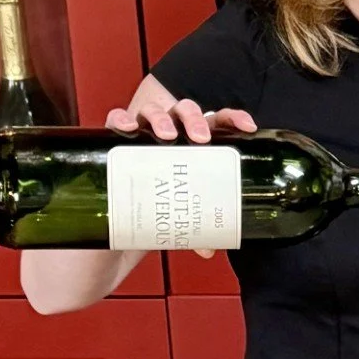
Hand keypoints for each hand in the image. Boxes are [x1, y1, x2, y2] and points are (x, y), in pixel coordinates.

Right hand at [103, 78, 255, 257]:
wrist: (110, 223)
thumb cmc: (153, 207)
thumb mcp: (176, 213)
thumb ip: (193, 227)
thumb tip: (210, 248)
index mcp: (193, 143)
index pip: (218, 120)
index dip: (234, 118)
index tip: (248, 127)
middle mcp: (169, 133)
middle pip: (185, 111)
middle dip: (195, 118)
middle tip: (200, 139)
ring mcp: (141, 134)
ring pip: (153, 110)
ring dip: (162, 117)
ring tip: (168, 135)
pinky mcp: (114, 142)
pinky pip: (114, 120)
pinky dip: (120, 119)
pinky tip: (129, 128)